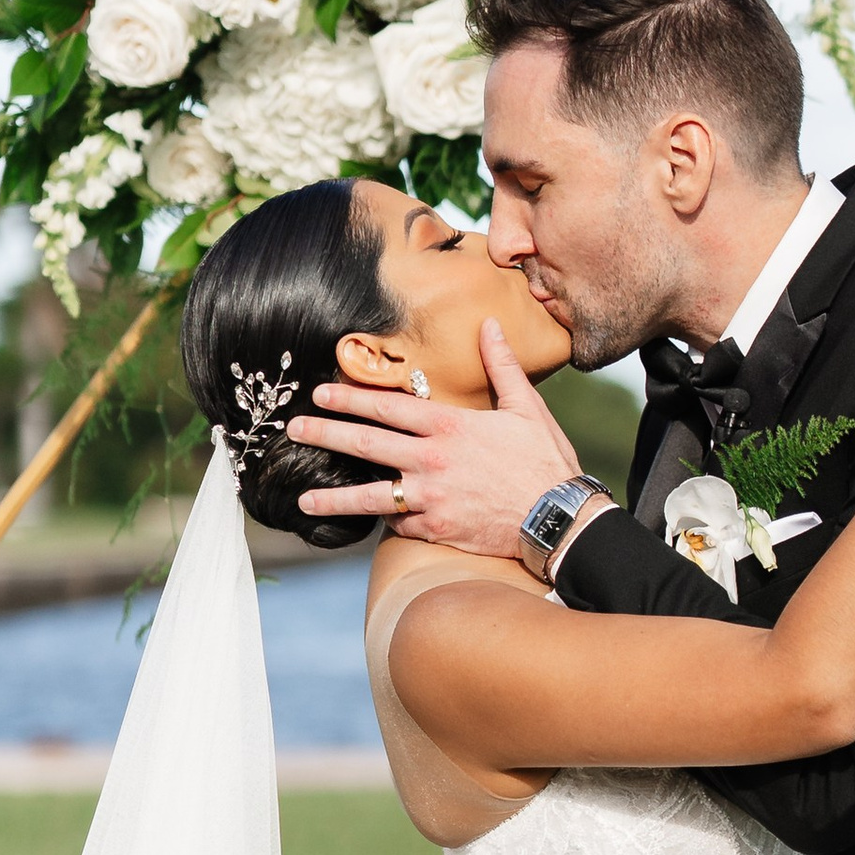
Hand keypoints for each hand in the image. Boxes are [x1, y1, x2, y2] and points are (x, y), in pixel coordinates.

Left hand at [302, 318, 580, 552]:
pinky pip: (400, 526)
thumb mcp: (527, 408)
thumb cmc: (546, 462)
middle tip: (294, 430)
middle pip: (366, 444)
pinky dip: (385, 523)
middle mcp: (431, 460)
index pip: (386, 407)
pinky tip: (365, 525)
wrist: (559, 519)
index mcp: (449, 426)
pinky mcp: (438, 529)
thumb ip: (502, 366)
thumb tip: (489, 325)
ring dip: (333, 496)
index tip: (320, 394)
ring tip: (304, 499)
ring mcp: (431, 498)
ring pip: (370, 496)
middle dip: (325, 434)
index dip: (349, 398)